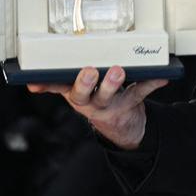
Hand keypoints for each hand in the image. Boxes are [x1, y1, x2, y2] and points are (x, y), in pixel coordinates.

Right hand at [28, 66, 168, 150]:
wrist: (120, 125)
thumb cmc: (96, 96)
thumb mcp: (78, 91)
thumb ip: (61, 82)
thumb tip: (33, 80)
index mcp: (75, 95)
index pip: (57, 89)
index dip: (46, 86)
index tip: (36, 81)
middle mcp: (90, 103)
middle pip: (84, 95)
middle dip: (85, 83)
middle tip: (89, 71)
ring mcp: (110, 105)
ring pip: (109, 95)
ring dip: (113, 82)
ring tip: (118, 70)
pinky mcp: (130, 103)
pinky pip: (141, 91)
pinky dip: (152, 82)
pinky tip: (162, 76)